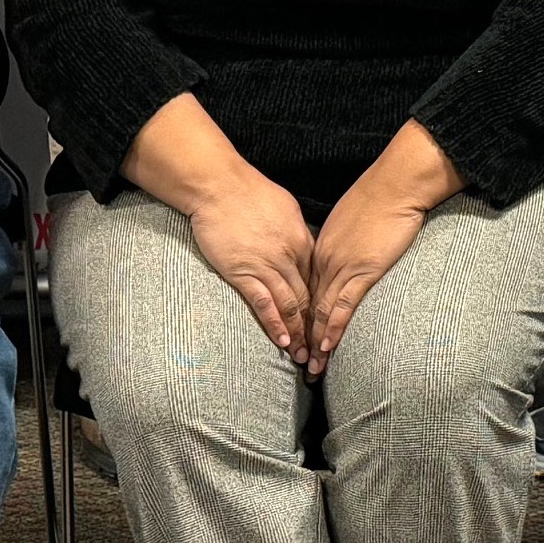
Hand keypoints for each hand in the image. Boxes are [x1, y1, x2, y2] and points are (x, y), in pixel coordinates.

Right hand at [187, 167, 317, 361]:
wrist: (219, 186)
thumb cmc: (249, 192)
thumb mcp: (285, 207)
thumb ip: (295, 231)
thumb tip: (302, 245)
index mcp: (301, 240)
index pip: (317, 280)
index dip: (322, 304)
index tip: (325, 324)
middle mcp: (288, 256)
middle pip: (307, 297)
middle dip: (314, 327)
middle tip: (320, 350)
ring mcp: (266, 266)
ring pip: (289, 305)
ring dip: (298, 334)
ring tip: (302, 356)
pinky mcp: (243, 273)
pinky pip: (263, 304)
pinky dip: (275, 324)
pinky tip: (282, 342)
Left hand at [305, 123, 458, 375]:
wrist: (396, 184)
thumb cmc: (380, 196)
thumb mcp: (352, 218)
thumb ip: (343, 240)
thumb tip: (347, 253)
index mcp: (321, 246)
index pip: (307, 289)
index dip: (303, 316)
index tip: (299, 336)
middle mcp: (326, 259)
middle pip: (310, 304)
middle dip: (304, 336)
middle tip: (298, 361)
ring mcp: (343, 266)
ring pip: (322, 311)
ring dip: (317, 342)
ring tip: (312, 368)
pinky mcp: (363, 270)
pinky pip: (343, 306)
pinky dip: (334, 329)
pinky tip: (328, 347)